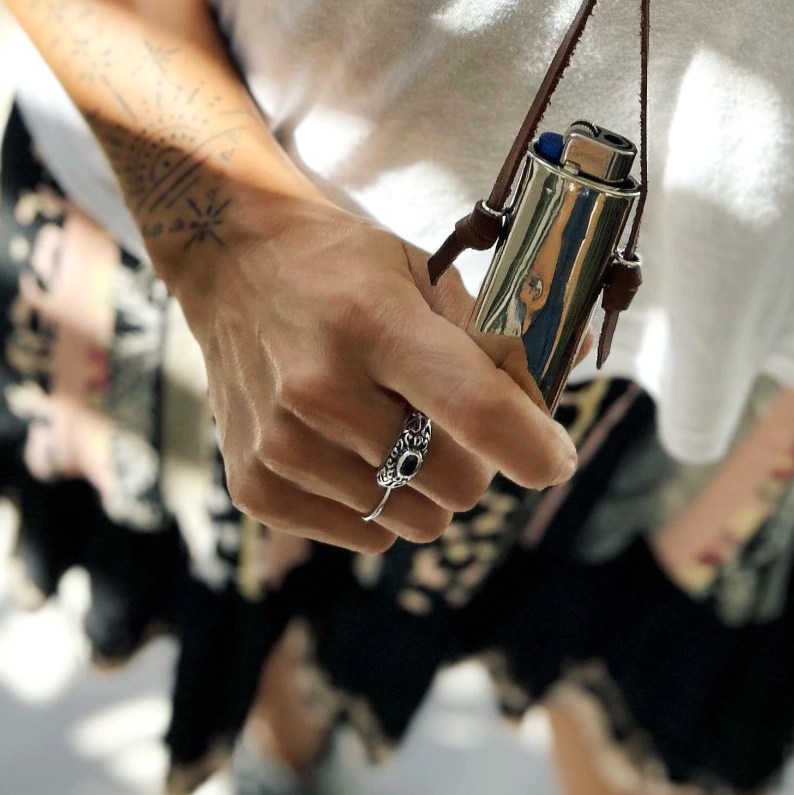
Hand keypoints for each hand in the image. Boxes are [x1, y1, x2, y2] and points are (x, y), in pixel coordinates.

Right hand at [171, 186, 578, 553]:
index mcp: (376, 324)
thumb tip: (559, 391)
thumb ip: (493, 339)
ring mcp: (281, 444)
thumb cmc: (345, 266)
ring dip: (422, 483)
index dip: (535, 447)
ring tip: (391, 423)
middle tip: (450, 420)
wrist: (233, 261)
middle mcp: (321, 389)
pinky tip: (352, 447)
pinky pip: (364, 533)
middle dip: (474, 460)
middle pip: (454, 482)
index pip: (476, 411)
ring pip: (412, 518)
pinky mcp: (255, 484)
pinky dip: (377, 503)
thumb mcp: (424, 274)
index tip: (556, 457)